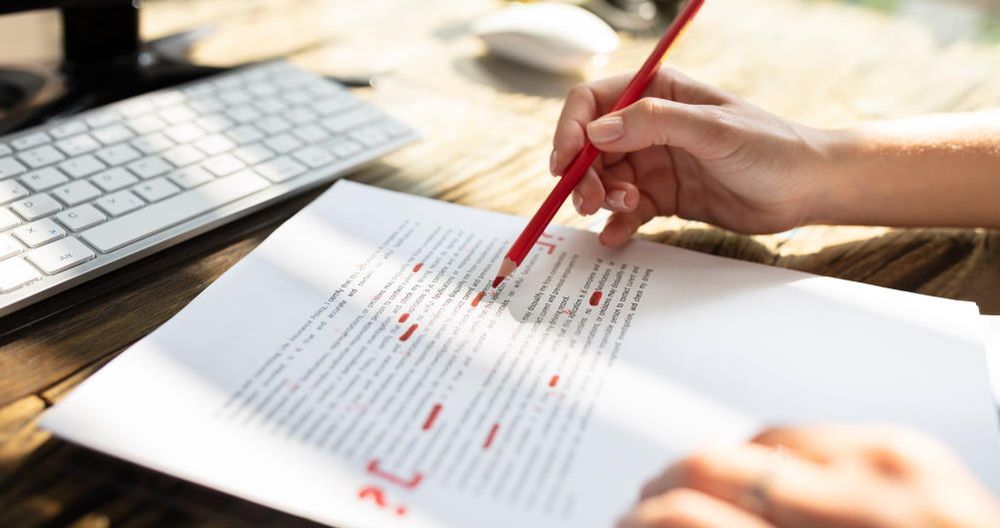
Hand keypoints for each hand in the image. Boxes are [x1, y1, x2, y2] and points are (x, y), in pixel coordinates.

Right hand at [551, 69, 829, 245]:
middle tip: (589, 201)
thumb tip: (597, 131)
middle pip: (591, 146)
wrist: (806, 190)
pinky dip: (616, 224)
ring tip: (623, 210)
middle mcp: (649, 125)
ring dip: (601, 198)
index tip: (565, 162)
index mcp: (657, 91)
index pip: (592, 101)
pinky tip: (616, 236)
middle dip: (583, 174)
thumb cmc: (770, 147)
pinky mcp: (663, 196)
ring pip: (604, 180)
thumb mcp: (712, 130)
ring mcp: (654, 162)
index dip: (570, 129)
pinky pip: (625, 210)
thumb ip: (654, 123)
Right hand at [617, 425, 999, 527]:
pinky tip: (775, 482)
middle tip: (650, 504)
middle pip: (710, 462)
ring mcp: (885, 465)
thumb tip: (672, 520)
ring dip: (724, 467)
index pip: (690, 514)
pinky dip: (780, 457)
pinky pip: (811, 434)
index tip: (628, 520)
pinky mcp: (908, 446)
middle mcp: (852, 502)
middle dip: (667, 483)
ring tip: (712, 491)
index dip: (646, 516)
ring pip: (753, 438)